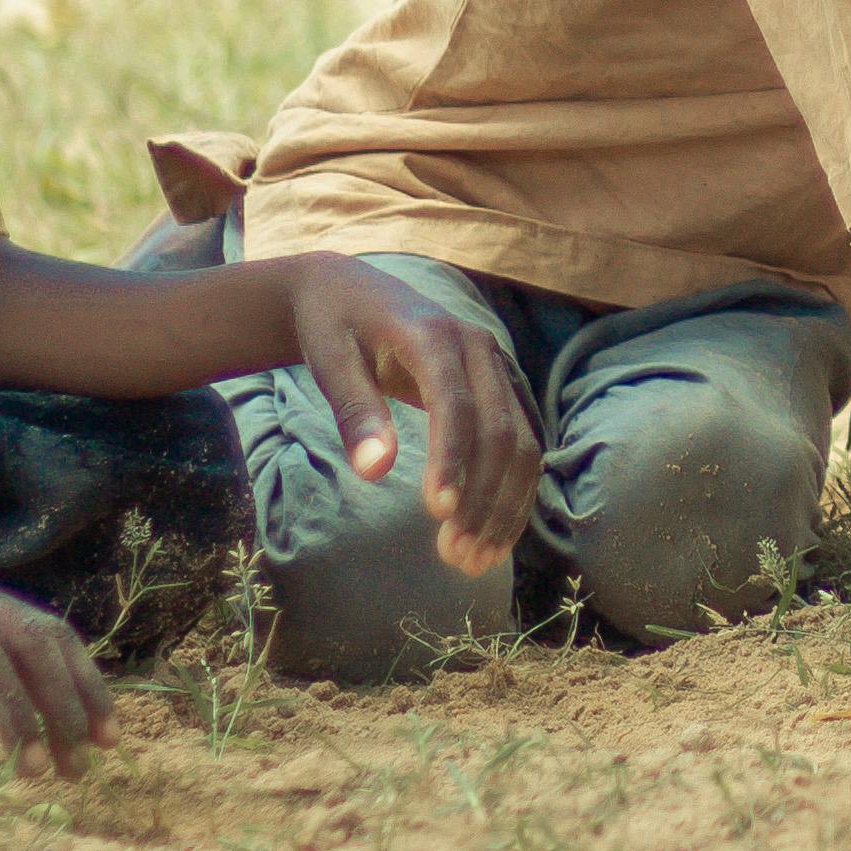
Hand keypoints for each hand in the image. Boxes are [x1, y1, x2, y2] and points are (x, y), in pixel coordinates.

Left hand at [274, 254, 537, 574]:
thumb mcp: (329, 359)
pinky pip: (520, 444)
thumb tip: (373, 472)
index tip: (437, 514)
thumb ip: (354, 411)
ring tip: (472, 561)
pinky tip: (491, 536)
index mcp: (434, 335)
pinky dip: (511, 493)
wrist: (353, 290)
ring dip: (503, 505)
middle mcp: (479, 348)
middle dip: (482, 498)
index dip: (452, 459)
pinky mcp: (500, 390)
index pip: (456, 403)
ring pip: (521, 444)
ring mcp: (497, 368)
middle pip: (499, 431)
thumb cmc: (334, 325)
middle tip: (454, 558)